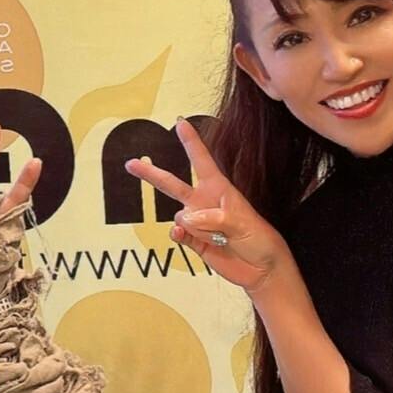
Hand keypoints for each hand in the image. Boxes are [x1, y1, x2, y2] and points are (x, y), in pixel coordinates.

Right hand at [125, 119, 290, 292]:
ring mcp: (198, 224)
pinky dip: (178, 235)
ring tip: (218, 237)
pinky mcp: (194, 242)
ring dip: (194, 226)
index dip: (191, 142)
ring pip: (179, 217)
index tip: (180, 123)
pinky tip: (183, 237)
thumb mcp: (244, 224)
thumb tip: (186, 217)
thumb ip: (216, 218)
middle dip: (152, 174)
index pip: (202, 161)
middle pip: (172, 185)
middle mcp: (205, 203)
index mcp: (220, 189)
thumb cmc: (260, 240)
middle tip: (131, 163)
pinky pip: (177, 234)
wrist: (261, 269)